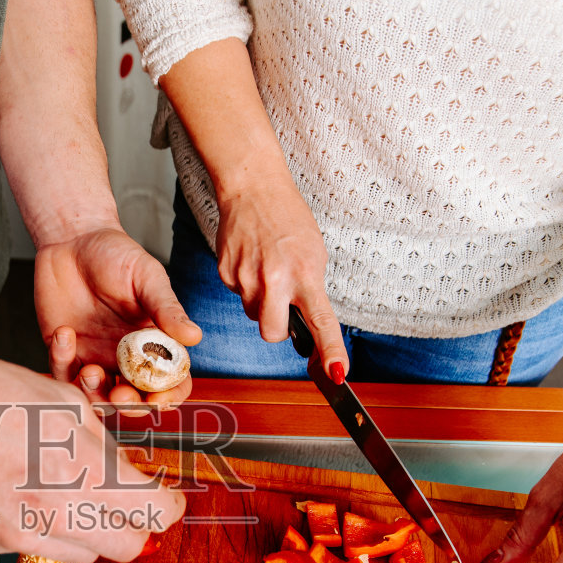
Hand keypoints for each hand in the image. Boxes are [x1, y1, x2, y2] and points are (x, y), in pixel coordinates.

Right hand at [0, 349, 186, 562]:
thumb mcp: (65, 403)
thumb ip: (104, 447)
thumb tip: (123, 472)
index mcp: (81, 473)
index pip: (154, 514)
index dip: (169, 504)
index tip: (167, 497)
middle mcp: (53, 514)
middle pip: (125, 548)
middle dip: (135, 526)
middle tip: (129, 503)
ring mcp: (18, 535)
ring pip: (81, 554)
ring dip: (90, 530)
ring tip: (72, 493)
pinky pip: (36, 547)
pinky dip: (45, 527)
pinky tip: (28, 493)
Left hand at [35, 226, 201, 412]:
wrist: (72, 239)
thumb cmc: (116, 254)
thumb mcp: (146, 277)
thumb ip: (166, 308)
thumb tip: (194, 337)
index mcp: (155, 341)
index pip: (170, 380)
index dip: (168, 396)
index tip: (159, 398)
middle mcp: (127, 356)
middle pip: (133, 397)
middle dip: (128, 404)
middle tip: (120, 394)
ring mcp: (95, 355)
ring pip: (96, 394)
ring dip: (93, 392)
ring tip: (90, 370)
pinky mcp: (65, 350)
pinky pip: (62, 371)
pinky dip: (61, 361)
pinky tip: (65, 334)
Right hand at [214, 170, 348, 381]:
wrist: (254, 189)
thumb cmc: (288, 220)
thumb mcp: (313, 253)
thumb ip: (310, 289)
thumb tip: (304, 321)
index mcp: (305, 274)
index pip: (321, 321)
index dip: (330, 350)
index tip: (336, 373)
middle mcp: (276, 279)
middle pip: (271, 333)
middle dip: (275, 328)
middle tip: (280, 306)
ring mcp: (247, 277)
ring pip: (252, 313)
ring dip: (260, 302)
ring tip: (266, 268)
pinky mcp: (226, 272)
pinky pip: (237, 294)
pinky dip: (245, 284)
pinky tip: (250, 260)